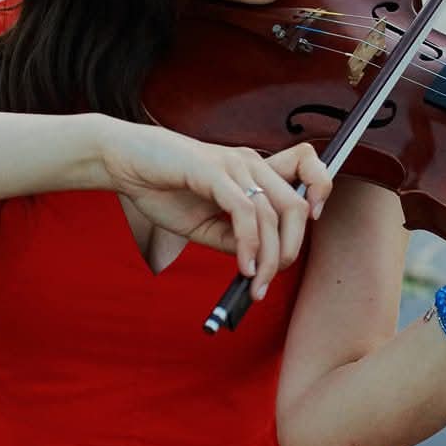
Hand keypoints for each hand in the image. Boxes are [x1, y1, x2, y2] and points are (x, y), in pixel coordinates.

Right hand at [97, 118, 331, 298]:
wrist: (125, 162)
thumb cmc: (165, 187)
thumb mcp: (206, 222)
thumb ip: (234, 237)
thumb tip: (259, 263)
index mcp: (254, 170)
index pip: (307, 165)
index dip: (320, 189)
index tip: (310, 224)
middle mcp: (251, 163)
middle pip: (296, 204)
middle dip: (290, 248)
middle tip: (271, 278)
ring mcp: (235, 165)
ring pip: (272, 214)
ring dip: (269, 257)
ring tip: (256, 283)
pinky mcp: (215, 172)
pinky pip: (244, 212)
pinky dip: (249, 245)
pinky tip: (244, 266)